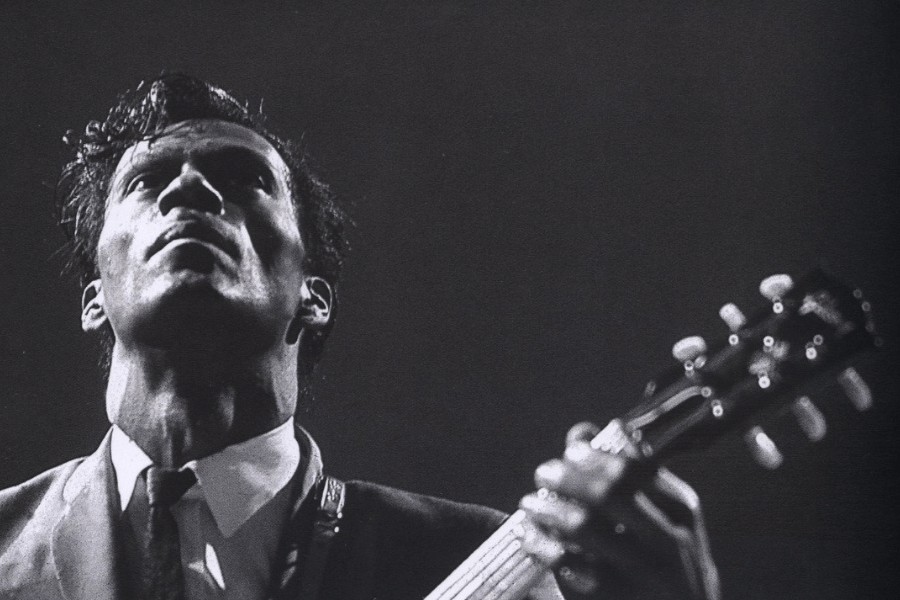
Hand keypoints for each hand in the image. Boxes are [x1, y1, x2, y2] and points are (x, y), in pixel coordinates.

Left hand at [518, 421, 719, 599]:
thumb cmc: (663, 550)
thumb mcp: (661, 511)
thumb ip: (624, 472)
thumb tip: (582, 433)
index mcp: (680, 510)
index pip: (633, 468)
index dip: (595, 455)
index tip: (571, 451)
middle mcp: (666, 542)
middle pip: (607, 494)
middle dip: (567, 477)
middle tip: (544, 473)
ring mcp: (642, 575)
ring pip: (584, 528)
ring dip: (548, 508)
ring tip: (531, 503)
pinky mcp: (616, 598)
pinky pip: (567, 566)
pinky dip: (542, 545)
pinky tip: (530, 535)